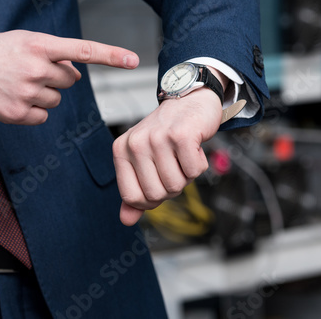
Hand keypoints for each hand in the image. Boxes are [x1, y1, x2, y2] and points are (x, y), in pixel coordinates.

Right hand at [0, 31, 137, 124]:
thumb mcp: (21, 41)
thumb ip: (51, 52)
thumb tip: (74, 73)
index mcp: (39, 45)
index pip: (83, 50)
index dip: (111, 55)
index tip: (134, 60)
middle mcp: (36, 68)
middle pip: (70, 80)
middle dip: (56, 77)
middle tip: (30, 70)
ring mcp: (27, 92)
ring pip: (56, 100)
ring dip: (43, 94)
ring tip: (16, 83)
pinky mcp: (18, 113)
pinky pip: (43, 116)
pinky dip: (32, 111)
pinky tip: (12, 99)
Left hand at [112, 87, 222, 225]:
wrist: (189, 100)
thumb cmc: (166, 133)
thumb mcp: (143, 160)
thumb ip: (134, 190)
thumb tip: (126, 219)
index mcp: (121, 150)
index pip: (131, 197)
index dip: (150, 200)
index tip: (158, 183)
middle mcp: (135, 143)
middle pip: (156, 194)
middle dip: (172, 187)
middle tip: (174, 164)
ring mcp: (157, 138)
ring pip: (176, 185)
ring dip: (186, 175)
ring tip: (182, 154)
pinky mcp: (181, 135)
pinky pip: (194, 172)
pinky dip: (199, 164)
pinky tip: (194, 147)